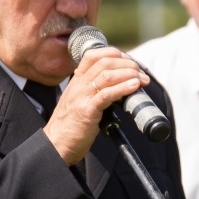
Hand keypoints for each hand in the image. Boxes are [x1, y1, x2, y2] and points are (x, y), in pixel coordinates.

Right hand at [45, 46, 149, 164]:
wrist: (56, 144)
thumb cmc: (70, 127)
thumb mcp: (79, 101)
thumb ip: (93, 92)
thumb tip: (118, 88)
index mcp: (76, 81)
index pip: (94, 55)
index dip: (115, 54)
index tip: (130, 62)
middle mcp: (78, 85)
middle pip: (105, 62)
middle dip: (128, 64)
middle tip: (141, 73)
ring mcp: (82, 96)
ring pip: (107, 75)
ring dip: (130, 74)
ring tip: (142, 80)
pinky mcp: (87, 111)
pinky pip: (107, 94)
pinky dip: (123, 87)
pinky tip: (134, 86)